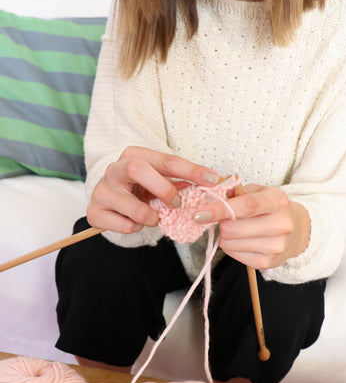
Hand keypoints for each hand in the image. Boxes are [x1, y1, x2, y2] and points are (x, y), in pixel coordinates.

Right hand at [87, 146, 218, 232]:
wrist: (109, 200)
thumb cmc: (140, 188)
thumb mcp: (158, 179)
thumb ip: (181, 181)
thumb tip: (211, 183)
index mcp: (134, 155)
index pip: (167, 160)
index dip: (192, 170)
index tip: (212, 180)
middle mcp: (114, 169)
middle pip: (139, 169)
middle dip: (164, 189)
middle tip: (176, 203)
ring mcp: (102, 190)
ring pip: (135, 209)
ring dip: (152, 218)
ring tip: (153, 216)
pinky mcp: (95, 212)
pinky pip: (125, 226)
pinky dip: (136, 228)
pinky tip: (133, 221)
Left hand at [194, 184, 310, 269]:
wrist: (296, 231)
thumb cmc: (270, 208)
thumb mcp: (258, 192)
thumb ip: (236, 192)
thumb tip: (213, 195)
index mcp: (278, 201)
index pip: (246, 206)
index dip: (220, 209)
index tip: (200, 213)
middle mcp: (281, 225)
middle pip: (234, 228)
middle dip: (221, 224)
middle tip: (224, 220)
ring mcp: (276, 246)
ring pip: (230, 243)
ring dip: (225, 236)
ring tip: (236, 230)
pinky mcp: (267, 262)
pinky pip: (234, 255)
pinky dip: (231, 247)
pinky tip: (241, 240)